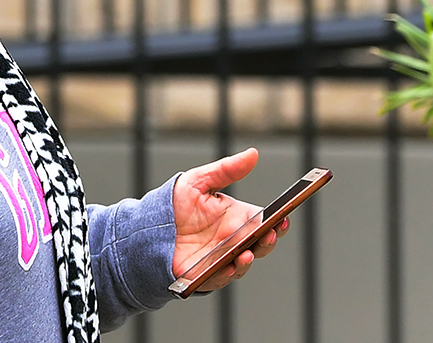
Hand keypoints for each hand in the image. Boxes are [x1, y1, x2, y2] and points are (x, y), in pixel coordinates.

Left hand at [171, 147, 288, 292]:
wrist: (147, 226)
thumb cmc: (175, 203)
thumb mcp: (199, 180)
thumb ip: (227, 170)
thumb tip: (253, 154)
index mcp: (237, 218)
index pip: (265, 222)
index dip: (278, 222)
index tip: (284, 218)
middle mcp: (233, 240)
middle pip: (260, 244)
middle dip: (268, 241)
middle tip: (270, 234)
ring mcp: (220, 258)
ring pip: (242, 263)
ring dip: (248, 260)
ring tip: (247, 253)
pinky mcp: (205, 274)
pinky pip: (219, 278)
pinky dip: (225, 274)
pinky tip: (227, 267)